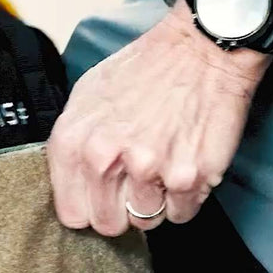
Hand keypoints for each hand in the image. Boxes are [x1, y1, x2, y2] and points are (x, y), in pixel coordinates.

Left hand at [47, 2, 270, 234]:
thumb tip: (72, 187)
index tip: (100, 198)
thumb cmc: (143, 71)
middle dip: (121, 209)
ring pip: (145, 222)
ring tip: (162, 168)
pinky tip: (184, 167)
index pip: (72, 213)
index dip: (88, 208)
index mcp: (74, 142)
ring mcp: (148, 170)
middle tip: (135, 183)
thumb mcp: (87, 96)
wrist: (201, 48)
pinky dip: (184, 199)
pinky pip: (180, 215)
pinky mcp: (190, 177)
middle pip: (108, 224)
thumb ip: (74, 145)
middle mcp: (105, 159)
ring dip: (155, 202)